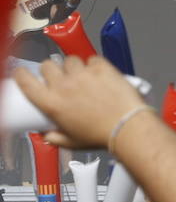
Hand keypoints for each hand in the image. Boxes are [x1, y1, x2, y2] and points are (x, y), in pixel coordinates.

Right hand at [13, 56, 147, 149]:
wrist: (126, 127)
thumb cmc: (100, 136)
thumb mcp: (70, 142)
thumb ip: (54, 137)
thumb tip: (47, 134)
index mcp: (51, 103)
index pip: (26, 81)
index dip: (22, 74)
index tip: (23, 73)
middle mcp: (64, 86)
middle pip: (48, 65)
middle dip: (52, 70)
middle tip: (60, 78)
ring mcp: (83, 75)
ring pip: (70, 60)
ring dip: (74, 66)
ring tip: (82, 76)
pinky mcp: (102, 68)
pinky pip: (93, 59)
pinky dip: (95, 64)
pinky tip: (99, 74)